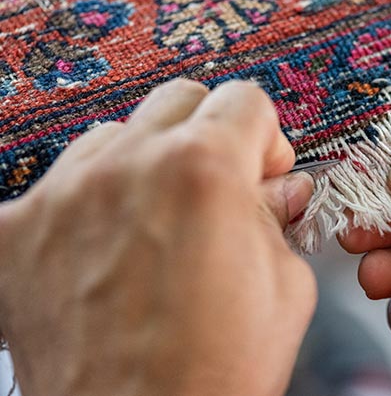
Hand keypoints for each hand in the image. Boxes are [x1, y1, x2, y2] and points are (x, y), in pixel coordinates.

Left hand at [0, 80, 315, 395]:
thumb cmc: (214, 375)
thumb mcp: (286, 287)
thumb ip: (281, 216)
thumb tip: (278, 187)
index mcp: (203, 172)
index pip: (243, 99)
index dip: (264, 135)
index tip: (261, 167)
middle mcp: (127, 168)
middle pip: (179, 100)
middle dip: (209, 136)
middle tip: (217, 188)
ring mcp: (61, 197)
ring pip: (117, 134)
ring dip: (147, 164)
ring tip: (159, 223)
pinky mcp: (16, 233)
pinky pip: (61, 183)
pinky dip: (92, 202)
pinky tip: (109, 246)